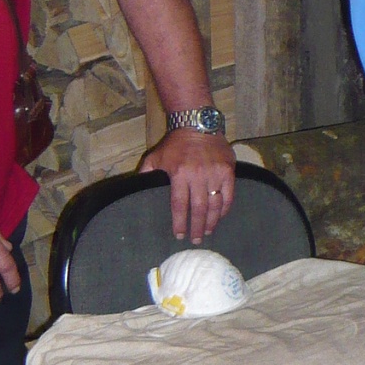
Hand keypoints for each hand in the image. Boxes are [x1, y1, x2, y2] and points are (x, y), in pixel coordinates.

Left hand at [140, 129, 236, 243]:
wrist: (198, 124)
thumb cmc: (176, 143)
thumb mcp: (157, 156)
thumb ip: (147, 173)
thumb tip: (136, 189)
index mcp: (179, 174)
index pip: (180, 205)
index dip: (180, 222)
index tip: (179, 235)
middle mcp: (198, 176)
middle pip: (198, 209)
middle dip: (197, 227)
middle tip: (196, 240)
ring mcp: (215, 173)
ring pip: (215, 205)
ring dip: (212, 222)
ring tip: (208, 232)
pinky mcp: (228, 171)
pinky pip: (228, 195)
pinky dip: (225, 209)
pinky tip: (220, 217)